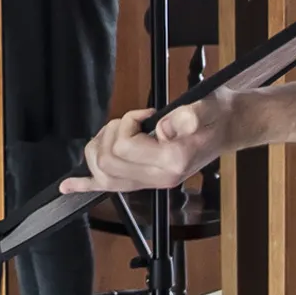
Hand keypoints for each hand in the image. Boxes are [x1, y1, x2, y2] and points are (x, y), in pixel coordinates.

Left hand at [60, 94, 235, 194]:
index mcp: (171, 162)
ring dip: (102, 147)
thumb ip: (188, 116)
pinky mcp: (146, 179)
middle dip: (111, 134)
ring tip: (121, 132)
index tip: (146, 114)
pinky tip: (68, 186)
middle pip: (108, 161)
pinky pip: (109, 187)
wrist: (227, 127)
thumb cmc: (215, 115)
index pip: (125, 147)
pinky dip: (85, 186)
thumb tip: (166, 125)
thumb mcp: (206, 107)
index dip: (128, 122)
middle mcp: (159, 178)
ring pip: (102, 173)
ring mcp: (151, 182)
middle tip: (132, 121)